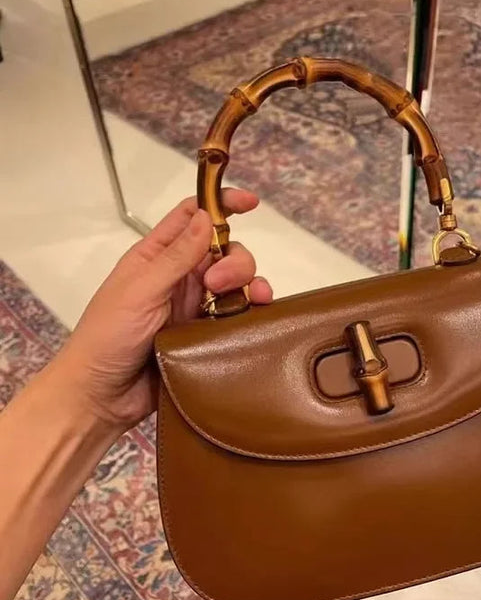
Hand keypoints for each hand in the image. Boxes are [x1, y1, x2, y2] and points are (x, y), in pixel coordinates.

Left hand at [55, 189, 271, 434]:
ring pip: (238, 283)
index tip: (251, 203)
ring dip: (249, 284)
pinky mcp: (209, 335)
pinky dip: (253, 311)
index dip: (220, 204)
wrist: (103, 396)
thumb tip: (206, 216)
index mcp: (157, 257)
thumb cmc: (109, 336)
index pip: (192, 218)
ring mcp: (197, 307)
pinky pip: (239, 316)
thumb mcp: (140, 290)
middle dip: (233, 260)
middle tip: (217, 284)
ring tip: (247, 301)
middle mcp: (181, 278)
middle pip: (224, 250)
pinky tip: (257, 314)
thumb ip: (176, 257)